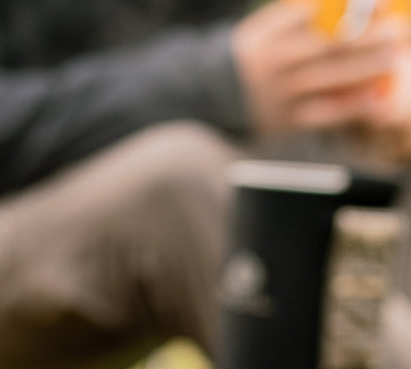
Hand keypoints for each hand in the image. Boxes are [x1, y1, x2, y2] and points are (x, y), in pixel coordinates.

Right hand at [231, 1, 404, 136]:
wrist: (211, 99)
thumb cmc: (254, 56)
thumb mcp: (267, 29)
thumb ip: (300, 15)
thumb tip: (348, 3)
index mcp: (269, 35)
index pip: (315, 16)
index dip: (351, 8)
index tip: (383, 3)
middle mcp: (273, 64)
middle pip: (326, 46)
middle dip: (365, 38)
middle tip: (396, 30)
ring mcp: (278, 94)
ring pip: (327, 79)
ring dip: (364, 69)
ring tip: (392, 57)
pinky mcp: (283, 121)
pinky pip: (322, 113)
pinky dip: (349, 106)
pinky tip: (372, 96)